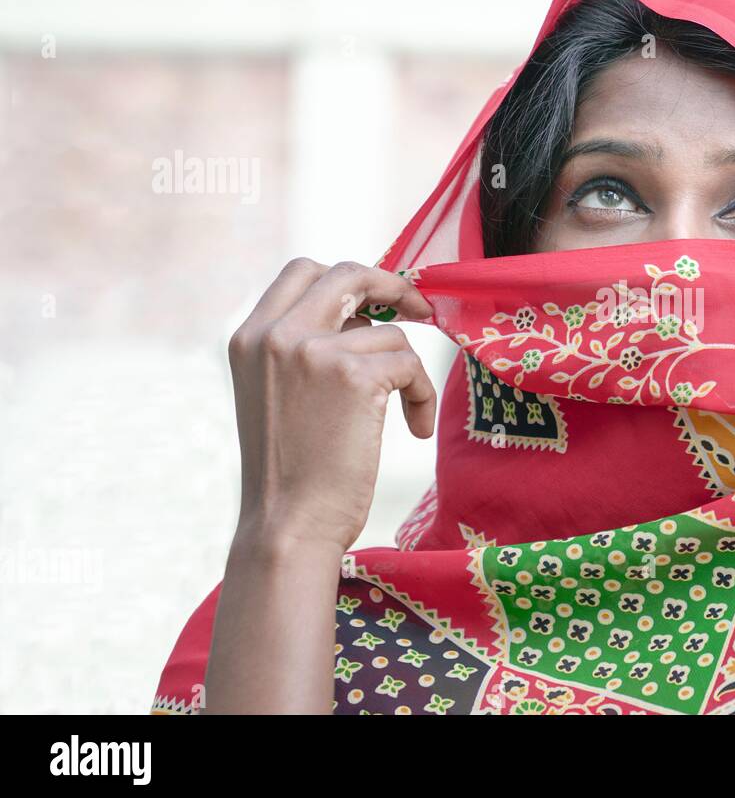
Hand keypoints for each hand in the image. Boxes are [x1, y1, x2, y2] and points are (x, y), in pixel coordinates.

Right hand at [227, 258, 436, 553]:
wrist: (288, 526)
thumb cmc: (292, 474)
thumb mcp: (276, 394)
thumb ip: (304, 349)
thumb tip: (364, 316)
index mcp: (250, 337)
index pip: (302, 271)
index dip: (350, 278)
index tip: (381, 299)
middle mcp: (276, 333)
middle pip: (348, 273)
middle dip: (392, 286)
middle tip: (421, 311)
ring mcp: (313, 350)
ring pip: (389, 334)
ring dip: (407, 372)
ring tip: (406, 413)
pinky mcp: (354, 375)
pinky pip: (410, 365)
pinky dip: (422, 395)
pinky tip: (415, 428)